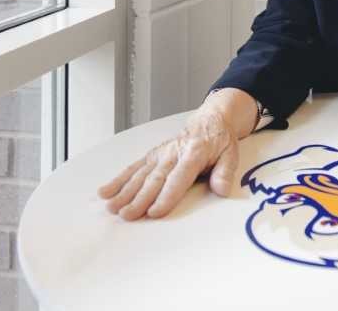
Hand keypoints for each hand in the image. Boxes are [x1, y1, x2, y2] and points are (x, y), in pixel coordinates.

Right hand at [97, 104, 239, 219]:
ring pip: (140, 174)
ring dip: (124, 191)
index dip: (166, 196)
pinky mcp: (151, 156)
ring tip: (112, 207)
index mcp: (193, 153)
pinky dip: (118, 179)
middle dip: (139, 199)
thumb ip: (225, 172)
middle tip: (127, 215)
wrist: (209, 121)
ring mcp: (159, 154)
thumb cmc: (219, 141)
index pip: (178, 178)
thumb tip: (221, 190)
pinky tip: (105, 191)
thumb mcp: (231, 154)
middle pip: (154, 179)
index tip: (154, 212)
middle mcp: (172, 153)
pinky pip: (133, 168)